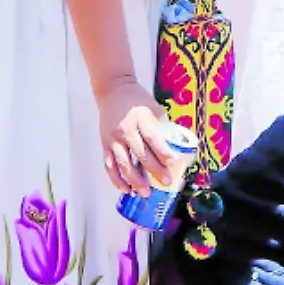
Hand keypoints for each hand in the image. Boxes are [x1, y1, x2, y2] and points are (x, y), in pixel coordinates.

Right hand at [97, 79, 182, 195]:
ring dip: (134, 180)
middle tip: (166, 182)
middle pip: (140, 153)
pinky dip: (116, 179)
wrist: (113, 91)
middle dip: (154, 170)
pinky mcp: (104, 145)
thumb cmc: (138, 101)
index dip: (163, 151)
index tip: (173, 163)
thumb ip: (163, 128)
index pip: (152, 137)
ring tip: (145, 193)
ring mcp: (113, 138)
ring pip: (123, 163)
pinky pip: (109, 165)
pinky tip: (125, 189)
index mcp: (141, 119)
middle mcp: (126, 129)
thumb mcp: (154, 109)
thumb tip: (178, 148)